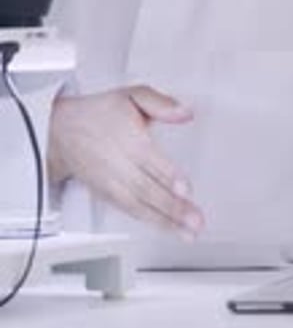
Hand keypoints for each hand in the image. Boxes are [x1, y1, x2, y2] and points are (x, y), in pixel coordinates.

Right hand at [48, 85, 203, 236]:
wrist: (61, 131)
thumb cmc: (99, 113)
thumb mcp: (131, 95)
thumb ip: (160, 103)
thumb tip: (185, 112)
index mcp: (128, 138)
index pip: (150, 160)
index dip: (168, 176)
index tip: (185, 189)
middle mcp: (119, 164)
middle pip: (147, 189)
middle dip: (172, 207)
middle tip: (195, 220)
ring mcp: (111, 182)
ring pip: (139, 206)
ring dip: (164, 221)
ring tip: (187, 232)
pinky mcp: (107, 195)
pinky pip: (129, 211)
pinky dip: (149, 222)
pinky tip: (168, 228)